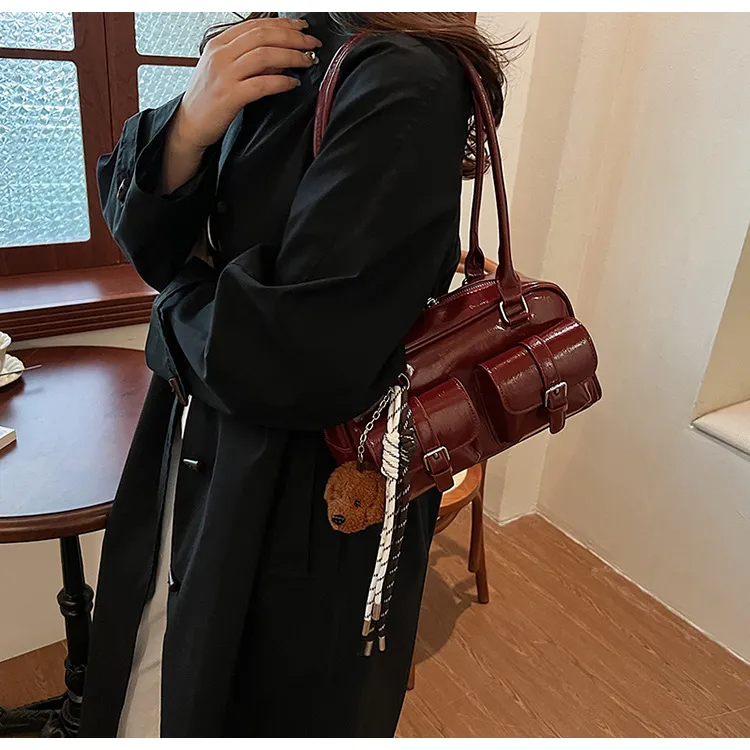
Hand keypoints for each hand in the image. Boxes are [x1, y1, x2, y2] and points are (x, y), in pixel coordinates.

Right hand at [173, 17, 321, 150]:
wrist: (189, 124)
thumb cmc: (208, 98)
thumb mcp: (225, 71)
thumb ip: (250, 61)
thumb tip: (280, 57)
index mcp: (219, 43)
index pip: (255, 25)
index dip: (282, 24)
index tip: (301, 27)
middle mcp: (221, 54)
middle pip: (263, 36)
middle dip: (292, 37)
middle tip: (311, 43)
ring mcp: (224, 74)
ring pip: (264, 55)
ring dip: (291, 56)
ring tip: (307, 61)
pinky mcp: (230, 96)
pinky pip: (262, 84)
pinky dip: (281, 82)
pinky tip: (293, 83)